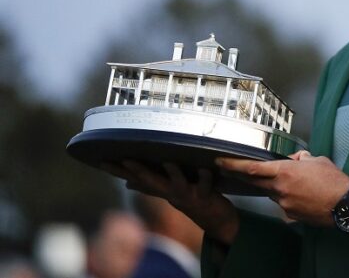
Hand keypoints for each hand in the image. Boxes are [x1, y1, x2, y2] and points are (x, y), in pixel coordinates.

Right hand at [101, 161, 239, 244]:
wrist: (216, 221)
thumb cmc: (191, 200)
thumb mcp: (168, 193)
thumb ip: (150, 187)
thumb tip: (128, 183)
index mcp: (162, 189)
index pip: (135, 178)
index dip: (118, 171)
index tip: (101, 161)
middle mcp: (171, 192)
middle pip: (151, 181)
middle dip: (138, 171)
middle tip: (125, 159)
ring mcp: (187, 195)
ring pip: (178, 183)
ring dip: (173, 173)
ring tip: (168, 162)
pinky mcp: (205, 196)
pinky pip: (206, 186)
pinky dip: (205, 178)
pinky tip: (205, 169)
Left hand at [216, 152, 348, 226]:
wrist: (345, 205)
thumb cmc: (333, 180)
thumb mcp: (317, 160)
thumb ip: (301, 159)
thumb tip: (294, 160)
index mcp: (285, 171)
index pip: (252, 168)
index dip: (233, 165)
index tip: (221, 161)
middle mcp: (280, 188)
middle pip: (254, 181)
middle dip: (240, 174)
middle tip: (229, 169)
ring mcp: (284, 204)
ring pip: (271, 192)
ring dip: (274, 186)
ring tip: (295, 182)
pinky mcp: (290, 215)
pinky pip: (283, 204)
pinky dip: (288, 198)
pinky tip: (303, 196)